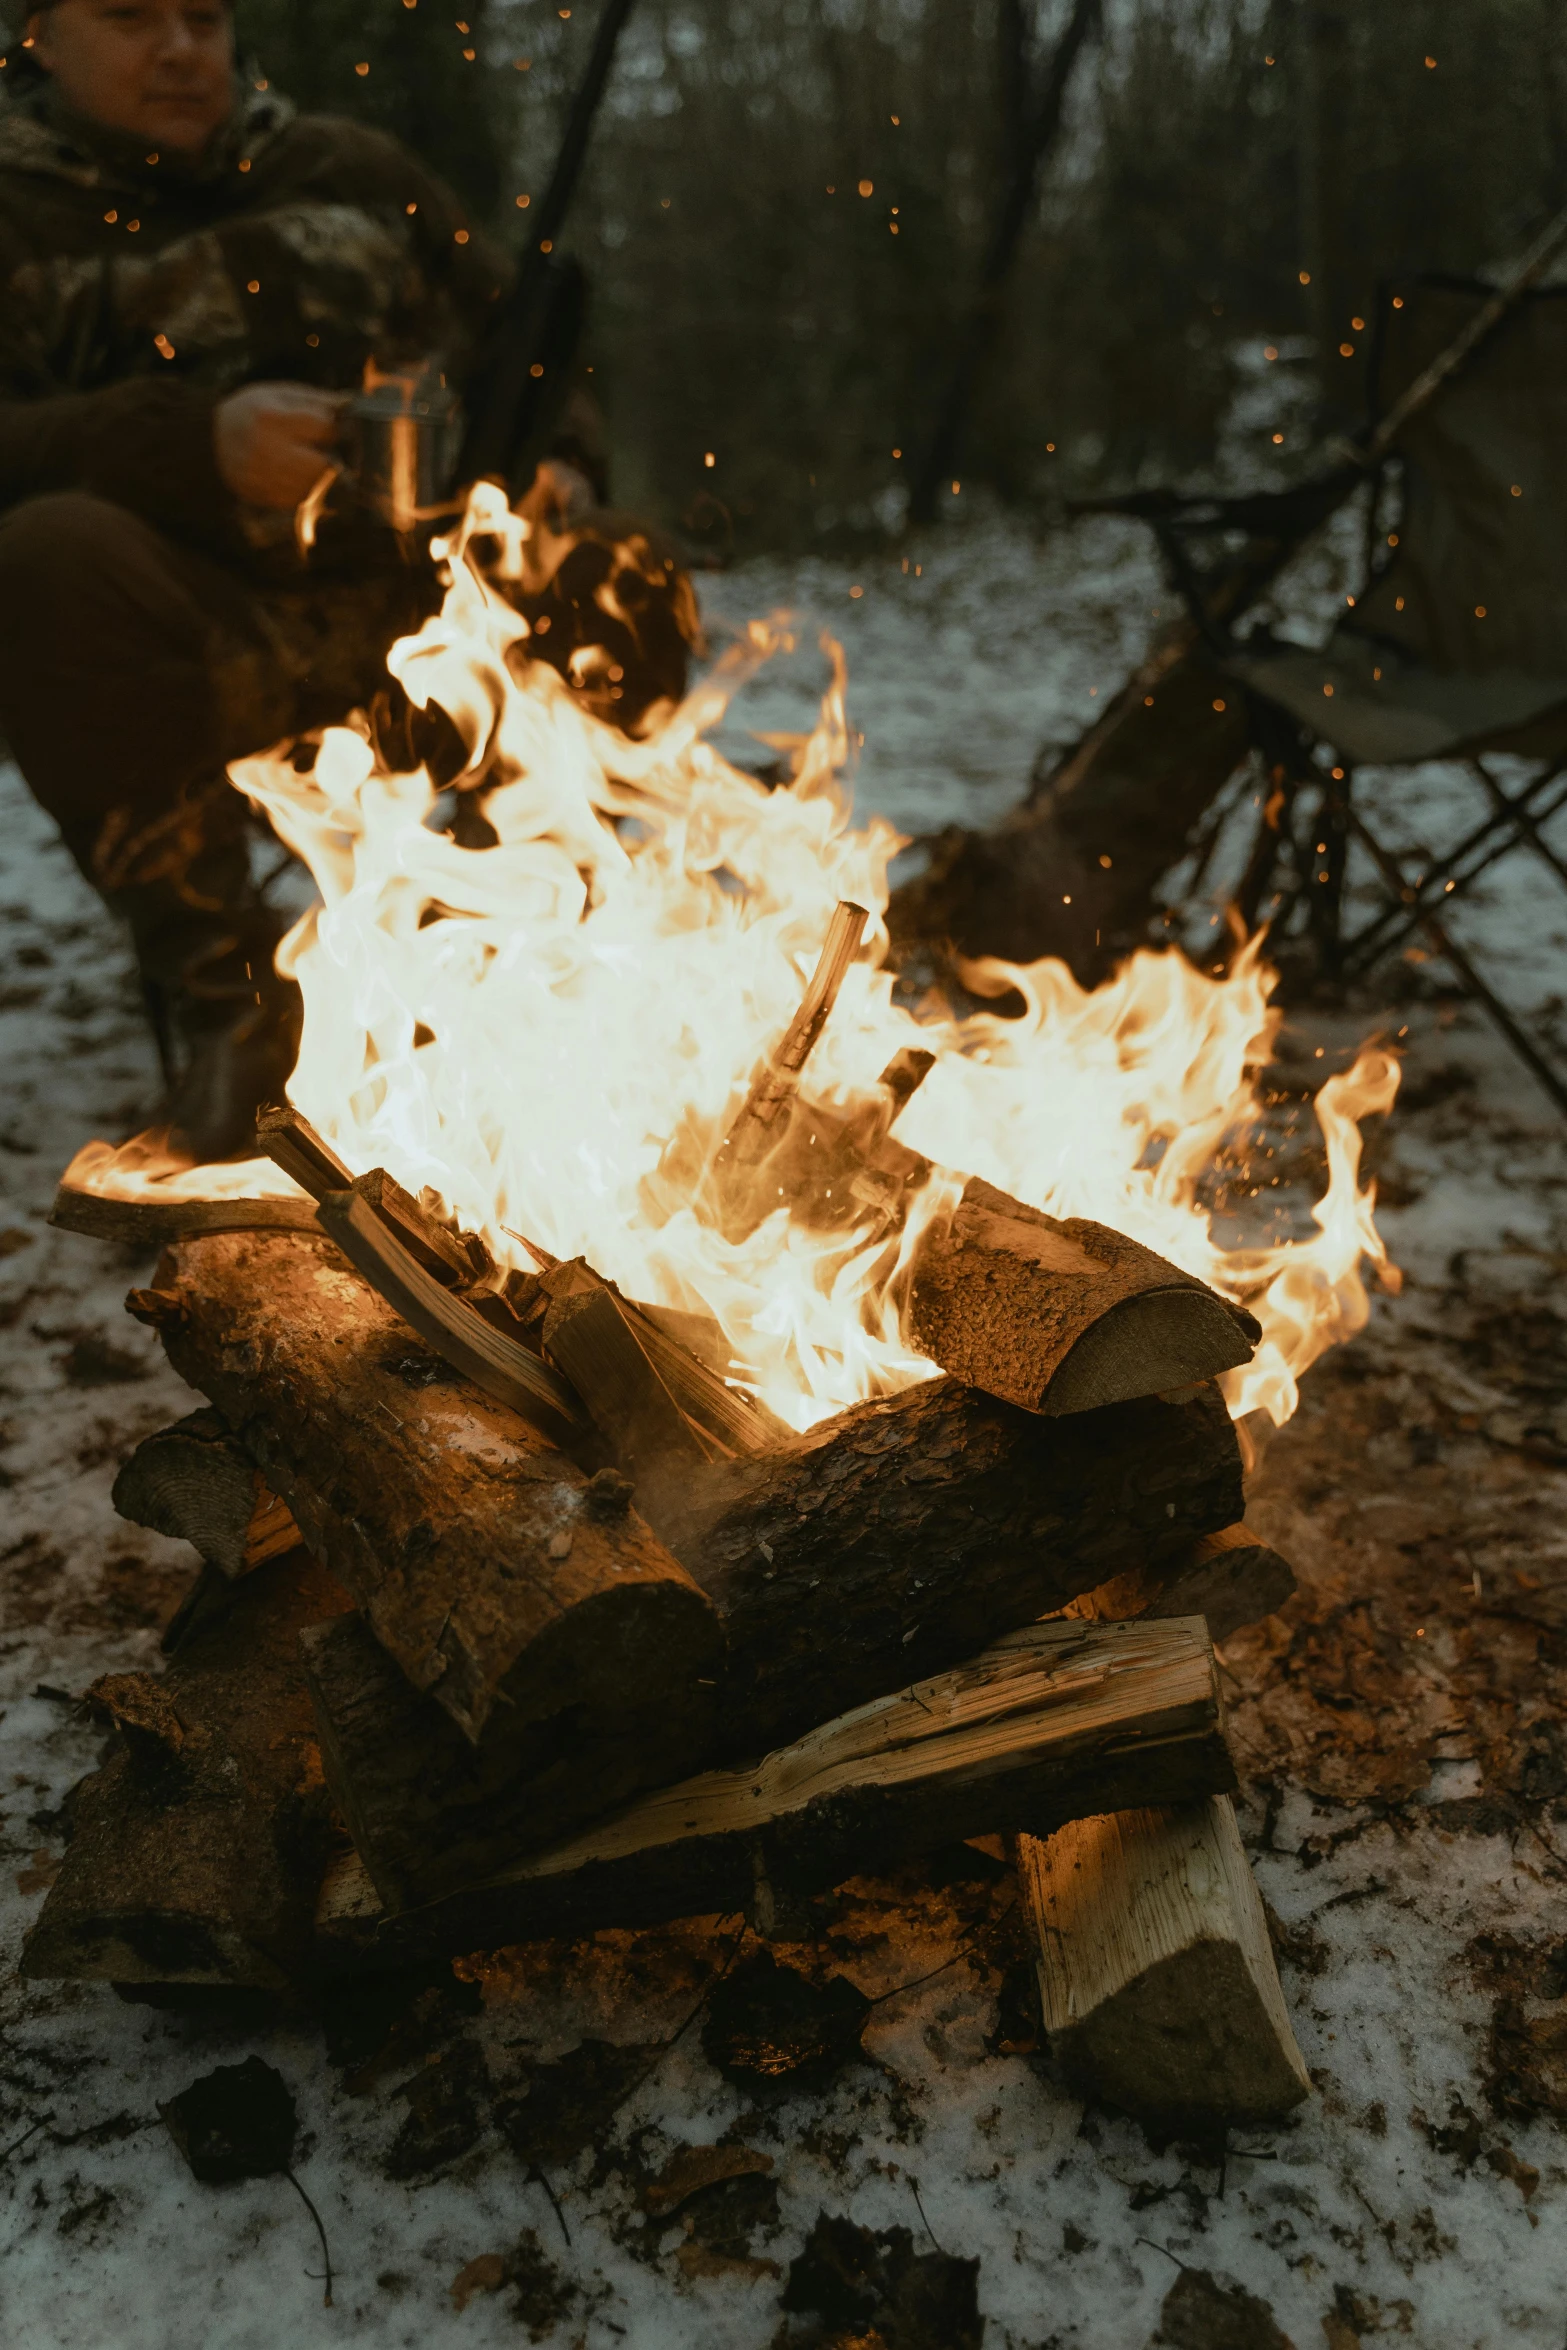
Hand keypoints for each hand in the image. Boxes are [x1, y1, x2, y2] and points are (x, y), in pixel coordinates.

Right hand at [213, 382, 348, 509]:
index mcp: (271, 417)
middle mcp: (264, 450)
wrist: (212, 437)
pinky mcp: (260, 497)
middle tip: (325, 452)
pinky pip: (298, 501)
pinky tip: (298, 479)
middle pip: (323, 466)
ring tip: (310, 465)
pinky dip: (305, 492)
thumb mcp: (282, 394)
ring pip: (314, 488)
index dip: (336, 431)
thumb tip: (354, 407)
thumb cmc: (254, 410)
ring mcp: (260, 477)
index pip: (325, 430)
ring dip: (321, 479)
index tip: (335, 431)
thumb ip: (319, 401)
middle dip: (331, 459)